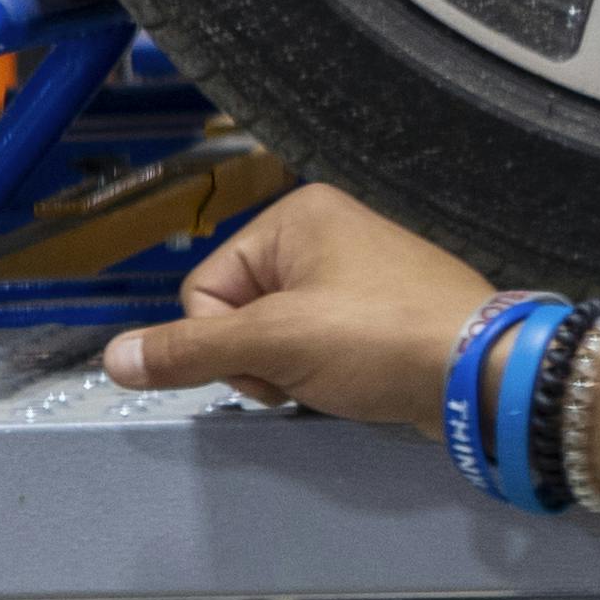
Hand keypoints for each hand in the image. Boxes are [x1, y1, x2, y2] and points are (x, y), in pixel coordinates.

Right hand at [97, 180, 496, 425]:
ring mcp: (358, 270)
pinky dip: (326, 369)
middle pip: (240, 310)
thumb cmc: (377, 340)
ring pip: (278, 333)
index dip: (225, 339)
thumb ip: (189, 351)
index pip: (206, 287)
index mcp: (295, 216)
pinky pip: (321, 342)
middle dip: (260, 356)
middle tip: (304, 375)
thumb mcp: (274, 345)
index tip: (271, 364)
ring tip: (335, 380)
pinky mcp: (383, 310)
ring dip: (291, 368)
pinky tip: (354, 383)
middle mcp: (325, 231)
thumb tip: (112, 360)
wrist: (487, 374)